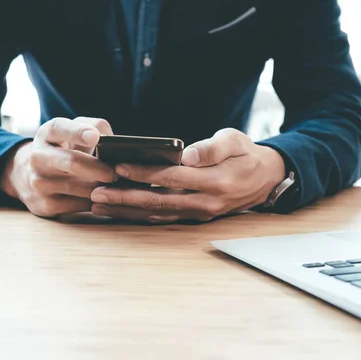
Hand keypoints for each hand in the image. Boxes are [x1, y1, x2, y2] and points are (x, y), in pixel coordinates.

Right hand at [1, 117, 117, 216]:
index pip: (59, 129)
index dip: (77, 132)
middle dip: (97, 168)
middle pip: (72, 162)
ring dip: (100, 187)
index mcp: (47, 134)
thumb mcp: (72, 132)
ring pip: (79, 187)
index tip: (95, 136)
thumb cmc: (62, 149)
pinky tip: (102, 197)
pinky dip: (95, 202)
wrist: (29, 176)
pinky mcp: (45, 205)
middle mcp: (38, 157)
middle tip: (114, 173)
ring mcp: (39, 182)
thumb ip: (94, 127)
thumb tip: (114, 141)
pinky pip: (79, 205)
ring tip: (113, 184)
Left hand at [89, 129, 285, 222]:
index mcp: (215, 181)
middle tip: (96, 193)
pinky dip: (139, 216)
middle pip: (158, 201)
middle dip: (124, 198)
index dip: (144, 174)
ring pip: (157, 214)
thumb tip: (188, 155)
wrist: (264, 179)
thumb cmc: (245, 154)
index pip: (172, 178)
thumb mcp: (235, 141)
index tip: (119, 168)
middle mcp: (205, 202)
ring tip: (98, 205)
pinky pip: (162, 218)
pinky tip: (119, 212)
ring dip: (126, 211)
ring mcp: (199, 213)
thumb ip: (212, 147)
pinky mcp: (194, 217)